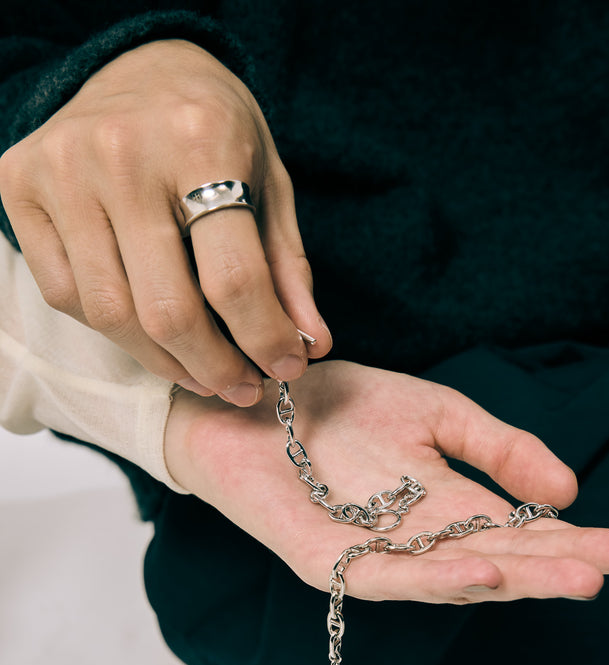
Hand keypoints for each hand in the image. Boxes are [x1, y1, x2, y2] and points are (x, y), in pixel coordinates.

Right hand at [0, 40, 331, 404]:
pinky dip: (113, 328)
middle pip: (168, 310)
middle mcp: (121, 154)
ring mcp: (62, 170)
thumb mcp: (270, 183)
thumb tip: (310, 346)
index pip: (234, 278)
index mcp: (199, 142)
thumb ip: (288, 267)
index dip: (265, 339)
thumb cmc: (215, 130)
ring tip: (202, 370)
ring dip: (164, 362)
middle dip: (214, 367)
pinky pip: (65, 294)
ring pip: (111, 314)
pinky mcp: (19, 185)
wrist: (142, 65)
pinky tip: (148, 327)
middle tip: (242, 386)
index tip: (286, 368)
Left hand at [164, 361, 608, 601]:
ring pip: (460, 578)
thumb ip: (499, 448)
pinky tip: (486, 573)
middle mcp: (424, 541)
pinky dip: (437, 578)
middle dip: (578, 562)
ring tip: (583, 576)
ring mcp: (376, 558)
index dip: (600, 543)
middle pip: (513, 561)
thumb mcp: (435, 412)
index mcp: (455, 508)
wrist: (243, 398)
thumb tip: (569, 490)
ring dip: (522, 579)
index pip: (538, 534)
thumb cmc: (333, 407)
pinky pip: (387, 578)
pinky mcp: (325, 562)